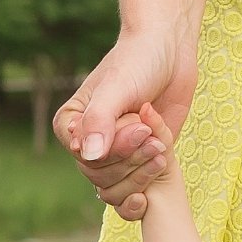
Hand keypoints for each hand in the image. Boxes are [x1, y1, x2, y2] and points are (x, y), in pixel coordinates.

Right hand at [55, 29, 190, 220]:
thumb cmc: (138, 62)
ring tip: (160, 146)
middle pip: (99, 175)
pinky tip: (161, 161)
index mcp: (72, 124)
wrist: (169, 53)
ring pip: (116, 186)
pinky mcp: (135, 161)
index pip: (83, 156)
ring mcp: (112, 154)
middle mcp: (88, 142)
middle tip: (151, 132)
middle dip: (130, 157)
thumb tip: (89, 156)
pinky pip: (133, 187)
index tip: (138, 125)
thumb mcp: (117, 87)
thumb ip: (100, 120)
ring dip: (141, 170)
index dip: (113, 149)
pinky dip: (147, 181)